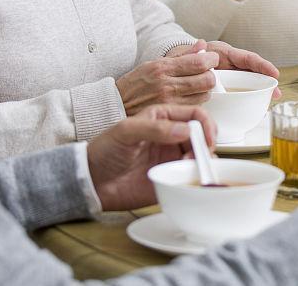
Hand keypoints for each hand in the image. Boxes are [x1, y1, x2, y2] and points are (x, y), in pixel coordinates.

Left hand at [86, 104, 215, 210]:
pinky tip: (188, 178)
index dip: (205, 125)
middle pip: (202, 136)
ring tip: (188, 167)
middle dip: (206, 145)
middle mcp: (171, 136)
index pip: (194, 115)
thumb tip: (185, 130)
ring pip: (200, 156)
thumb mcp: (125, 131)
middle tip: (199, 156)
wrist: (90, 181)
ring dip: (202, 162)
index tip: (207, 139)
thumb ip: (155, 128)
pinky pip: (191, 177)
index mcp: (162, 118)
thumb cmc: (103, 151)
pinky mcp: (170, 177)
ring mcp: (171, 157)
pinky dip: (196, 177)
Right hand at [114, 49, 219, 114]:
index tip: (211, 59)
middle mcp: (166, 84)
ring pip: (204, 95)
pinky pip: (194, 107)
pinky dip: (196, 102)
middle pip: (206, 80)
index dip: (211, 60)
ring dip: (204, 90)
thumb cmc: (134, 84)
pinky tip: (189, 98)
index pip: (199, 63)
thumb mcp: (153, 64)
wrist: (116, 106)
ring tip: (196, 87)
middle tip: (205, 74)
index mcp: (162, 68)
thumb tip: (201, 45)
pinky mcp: (171, 115)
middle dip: (210, 76)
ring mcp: (169, 102)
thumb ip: (181, 55)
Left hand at [166, 39, 282, 97]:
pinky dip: (249, 98)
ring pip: (249, 81)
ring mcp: (230, 75)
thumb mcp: (189, 54)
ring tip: (271, 100)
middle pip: (252, 71)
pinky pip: (240, 91)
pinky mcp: (227, 86)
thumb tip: (200, 44)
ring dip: (261, 90)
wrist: (179, 64)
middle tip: (276, 92)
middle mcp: (230, 63)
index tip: (274, 73)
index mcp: (224, 53)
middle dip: (266, 80)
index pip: (245, 58)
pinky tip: (256, 108)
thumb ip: (194, 52)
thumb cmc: (185, 58)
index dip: (261, 65)